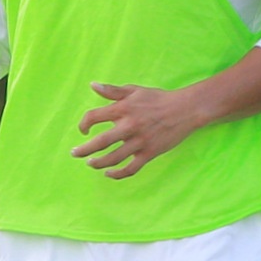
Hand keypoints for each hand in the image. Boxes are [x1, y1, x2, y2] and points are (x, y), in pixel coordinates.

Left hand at [73, 82, 200, 179]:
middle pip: (100, 142)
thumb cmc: (159, 99)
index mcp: (123, 109)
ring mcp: (140, 141)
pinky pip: (131, 168)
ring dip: (98, 163)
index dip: (83, 124)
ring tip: (91, 163)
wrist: (186, 109)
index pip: (94, 117)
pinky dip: (118, 174)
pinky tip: (109, 174)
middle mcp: (129, 126)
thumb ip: (113, 91)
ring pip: (113, 158)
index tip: (83, 131)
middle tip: (74, 153)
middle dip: (84, 150)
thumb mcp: (135, 90)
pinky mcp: (150, 153)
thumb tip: (92, 85)